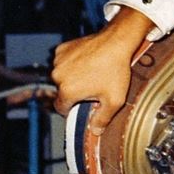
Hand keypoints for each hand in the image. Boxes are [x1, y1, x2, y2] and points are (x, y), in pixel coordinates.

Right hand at [50, 8, 153, 134]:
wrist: (116, 42)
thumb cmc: (115, 71)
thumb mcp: (114, 100)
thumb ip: (102, 119)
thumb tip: (95, 131)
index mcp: (67, 91)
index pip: (61, 108)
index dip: (72, 109)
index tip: (82, 105)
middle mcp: (58, 76)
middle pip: (63, 91)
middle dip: (75, 92)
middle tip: (94, 87)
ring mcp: (58, 61)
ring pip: (62, 76)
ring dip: (73, 77)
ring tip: (93, 73)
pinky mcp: (62, 49)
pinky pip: (64, 61)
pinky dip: (72, 63)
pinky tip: (88, 61)